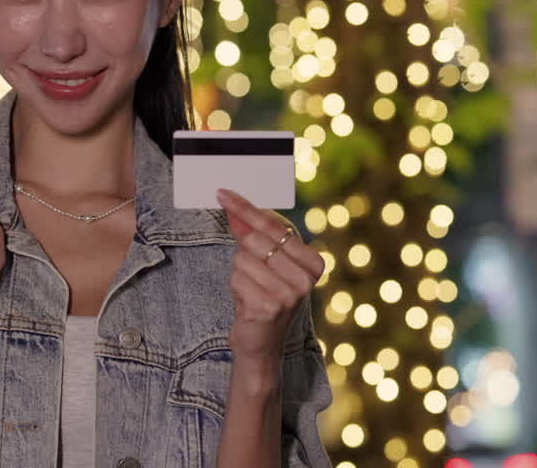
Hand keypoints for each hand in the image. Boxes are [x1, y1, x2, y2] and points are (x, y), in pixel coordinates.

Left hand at [218, 188, 323, 363]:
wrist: (262, 343)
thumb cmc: (264, 296)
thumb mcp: (266, 263)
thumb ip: (254, 234)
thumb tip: (233, 207)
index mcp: (313, 262)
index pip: (274, 225)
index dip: (245, 209)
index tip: (223, 193)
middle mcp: (306, 278)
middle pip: (256, 239)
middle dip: (244, 251)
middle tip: (252, 271)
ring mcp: (289, 294)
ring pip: (243, 258)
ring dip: (239, 273)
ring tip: (252, 290)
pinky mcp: (268, 306)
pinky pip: (236, 278)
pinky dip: (235, 287)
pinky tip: (247, 302)